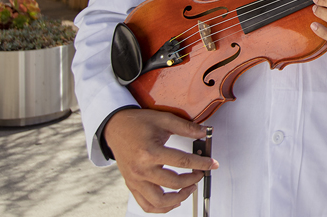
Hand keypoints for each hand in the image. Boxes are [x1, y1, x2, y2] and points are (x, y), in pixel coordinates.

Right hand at [104, 108, 218, 213]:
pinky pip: (146, 205)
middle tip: (200, 173)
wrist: (115, 127)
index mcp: (150, 152)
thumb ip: (185, 127)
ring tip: (189, 189)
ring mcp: (136, 180)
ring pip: (159, 201)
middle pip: (173, 183)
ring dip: (179, 198)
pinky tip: (173, 202)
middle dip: (193, 180)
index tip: (211, 164)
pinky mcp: (132, 185)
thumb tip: (203, 132)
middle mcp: (142, 169)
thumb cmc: (136, 123)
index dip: (201, 163)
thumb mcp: (163, 119)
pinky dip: (161, 208)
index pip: (183, 161)